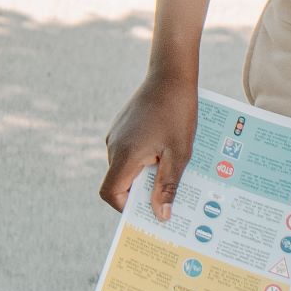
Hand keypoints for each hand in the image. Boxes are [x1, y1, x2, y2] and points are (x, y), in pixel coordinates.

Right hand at [100, 70, 198, 220]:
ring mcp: (117, 135)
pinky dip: (145, 159)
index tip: (148, 211)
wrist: (171, 75)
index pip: (111, 193)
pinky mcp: (123, 127)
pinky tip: (167, 152)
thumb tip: (160, 216)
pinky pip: (130, 152)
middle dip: (142, 193)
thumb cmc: (177, 112)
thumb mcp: (179, 154)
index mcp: (124, 155)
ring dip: (146, 174)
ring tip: (172, 170)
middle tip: (169, 197)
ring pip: (126, 167)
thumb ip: (167, 186)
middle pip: (119, 182)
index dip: (126, 208)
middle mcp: (114, 146)